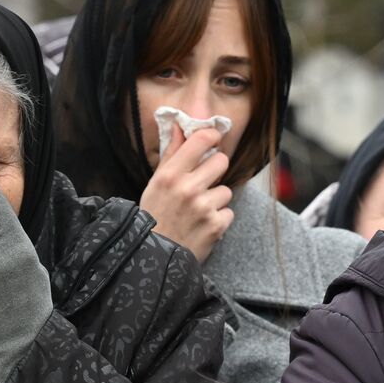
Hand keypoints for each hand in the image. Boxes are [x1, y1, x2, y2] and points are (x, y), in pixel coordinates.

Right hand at [140, 124, 233, 262]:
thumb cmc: (155, 215)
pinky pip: (228, 212)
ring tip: (198, 212)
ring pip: (226, 191)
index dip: (211, 137)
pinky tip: (202, 226)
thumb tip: (180, 126)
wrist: (154, 256)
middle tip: (204, 182)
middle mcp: (188, 188)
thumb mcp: (156, 183)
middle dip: (215, 170)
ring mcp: (204, 208)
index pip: (201, 140)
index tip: (213, 140)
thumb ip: (172, 154)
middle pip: (221, 161)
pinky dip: (218, 220)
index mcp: (170, 174)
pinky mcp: (216, 226)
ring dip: (216, 200)